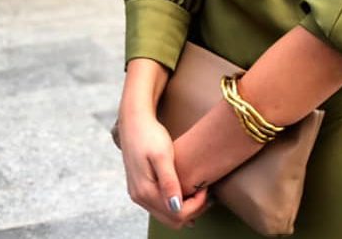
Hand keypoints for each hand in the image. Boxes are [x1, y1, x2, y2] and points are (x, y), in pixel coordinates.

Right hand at [118, 110, 210, 229]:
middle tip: (207, 191)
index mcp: (145, 192)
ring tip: (200, 190)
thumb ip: (168, 182)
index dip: (196, 206)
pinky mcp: (140, 187)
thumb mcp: (162, 155)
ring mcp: (138, 194)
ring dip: (185, 208)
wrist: (134, 120)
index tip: (206, 188)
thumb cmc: (150, 134)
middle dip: (193, 210)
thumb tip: (176, 207)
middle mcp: (139, 198)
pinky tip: (186, 189)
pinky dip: (175, 203)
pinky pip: (160, 205)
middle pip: (172, 220)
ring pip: (166, 215)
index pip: (176, 214)